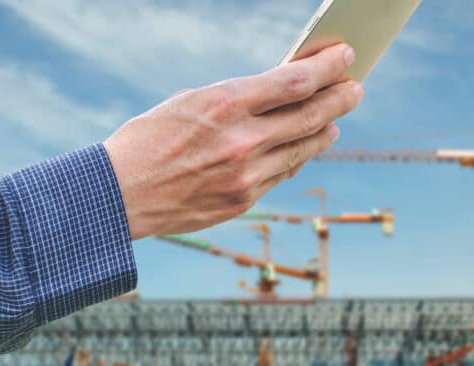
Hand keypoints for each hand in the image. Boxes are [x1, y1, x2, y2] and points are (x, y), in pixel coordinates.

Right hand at [103, 44, 362, 239]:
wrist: (118, 196)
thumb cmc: (148, 139)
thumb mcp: (189, 102)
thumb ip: (237, 98)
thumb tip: (281, 90)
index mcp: (224, 104)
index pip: (295, 81)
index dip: (327, 68)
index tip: (346, 56)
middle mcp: (241, 140)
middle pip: (311, 115)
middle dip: (340, 97)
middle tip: (356, 87)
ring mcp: (245, 175)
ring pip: (303, 148)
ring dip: (326, 129)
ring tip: (337, 117)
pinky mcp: (242, 201)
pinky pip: (282, 174)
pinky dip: (298, 156)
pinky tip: (305, 146)